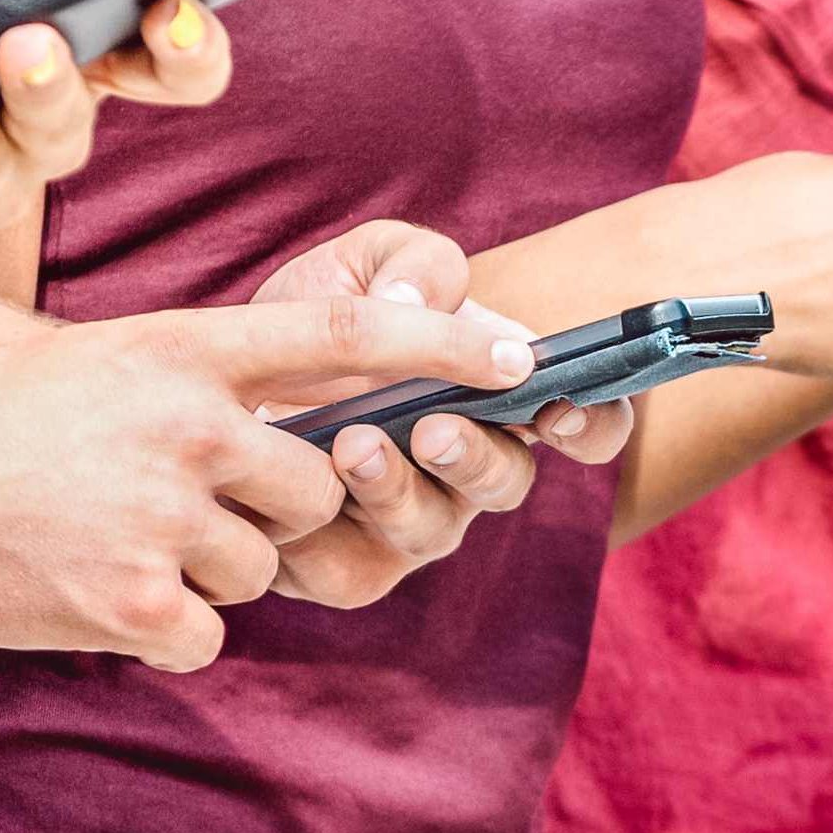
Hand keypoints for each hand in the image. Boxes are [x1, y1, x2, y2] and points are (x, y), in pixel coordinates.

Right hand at [0, 296, 536, 670]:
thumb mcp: (106, 353)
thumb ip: (210, 373)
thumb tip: (327, 384)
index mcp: (184, 350)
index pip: (351, 336)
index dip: (448, 344)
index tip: (521, 355)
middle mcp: (188, 428)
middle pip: (317, 488)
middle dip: (272, 512)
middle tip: (184, 504)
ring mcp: (162, 519)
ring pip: (262, 567)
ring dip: (208, 571)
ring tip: (114, 539)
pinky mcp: (131, 604)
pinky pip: (208, 633)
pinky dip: (164, 628)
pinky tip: (98, 590)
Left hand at [246, 221, 627, 608]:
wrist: (237, 369)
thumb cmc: (325, 308)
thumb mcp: (367, 260)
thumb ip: (412, 261)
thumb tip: (413, 301)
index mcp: (504, 399)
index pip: (591, 426)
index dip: (595, 423)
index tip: (560, 406)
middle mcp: (471, 471)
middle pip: (505, 484)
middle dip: (474, 458)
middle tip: (434, 430)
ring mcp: (413, 524)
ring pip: (428, 532)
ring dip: (396, 493)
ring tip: (352, 444)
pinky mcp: (347, 566)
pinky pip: (347, 572)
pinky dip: (319, 538)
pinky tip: (285, 493)